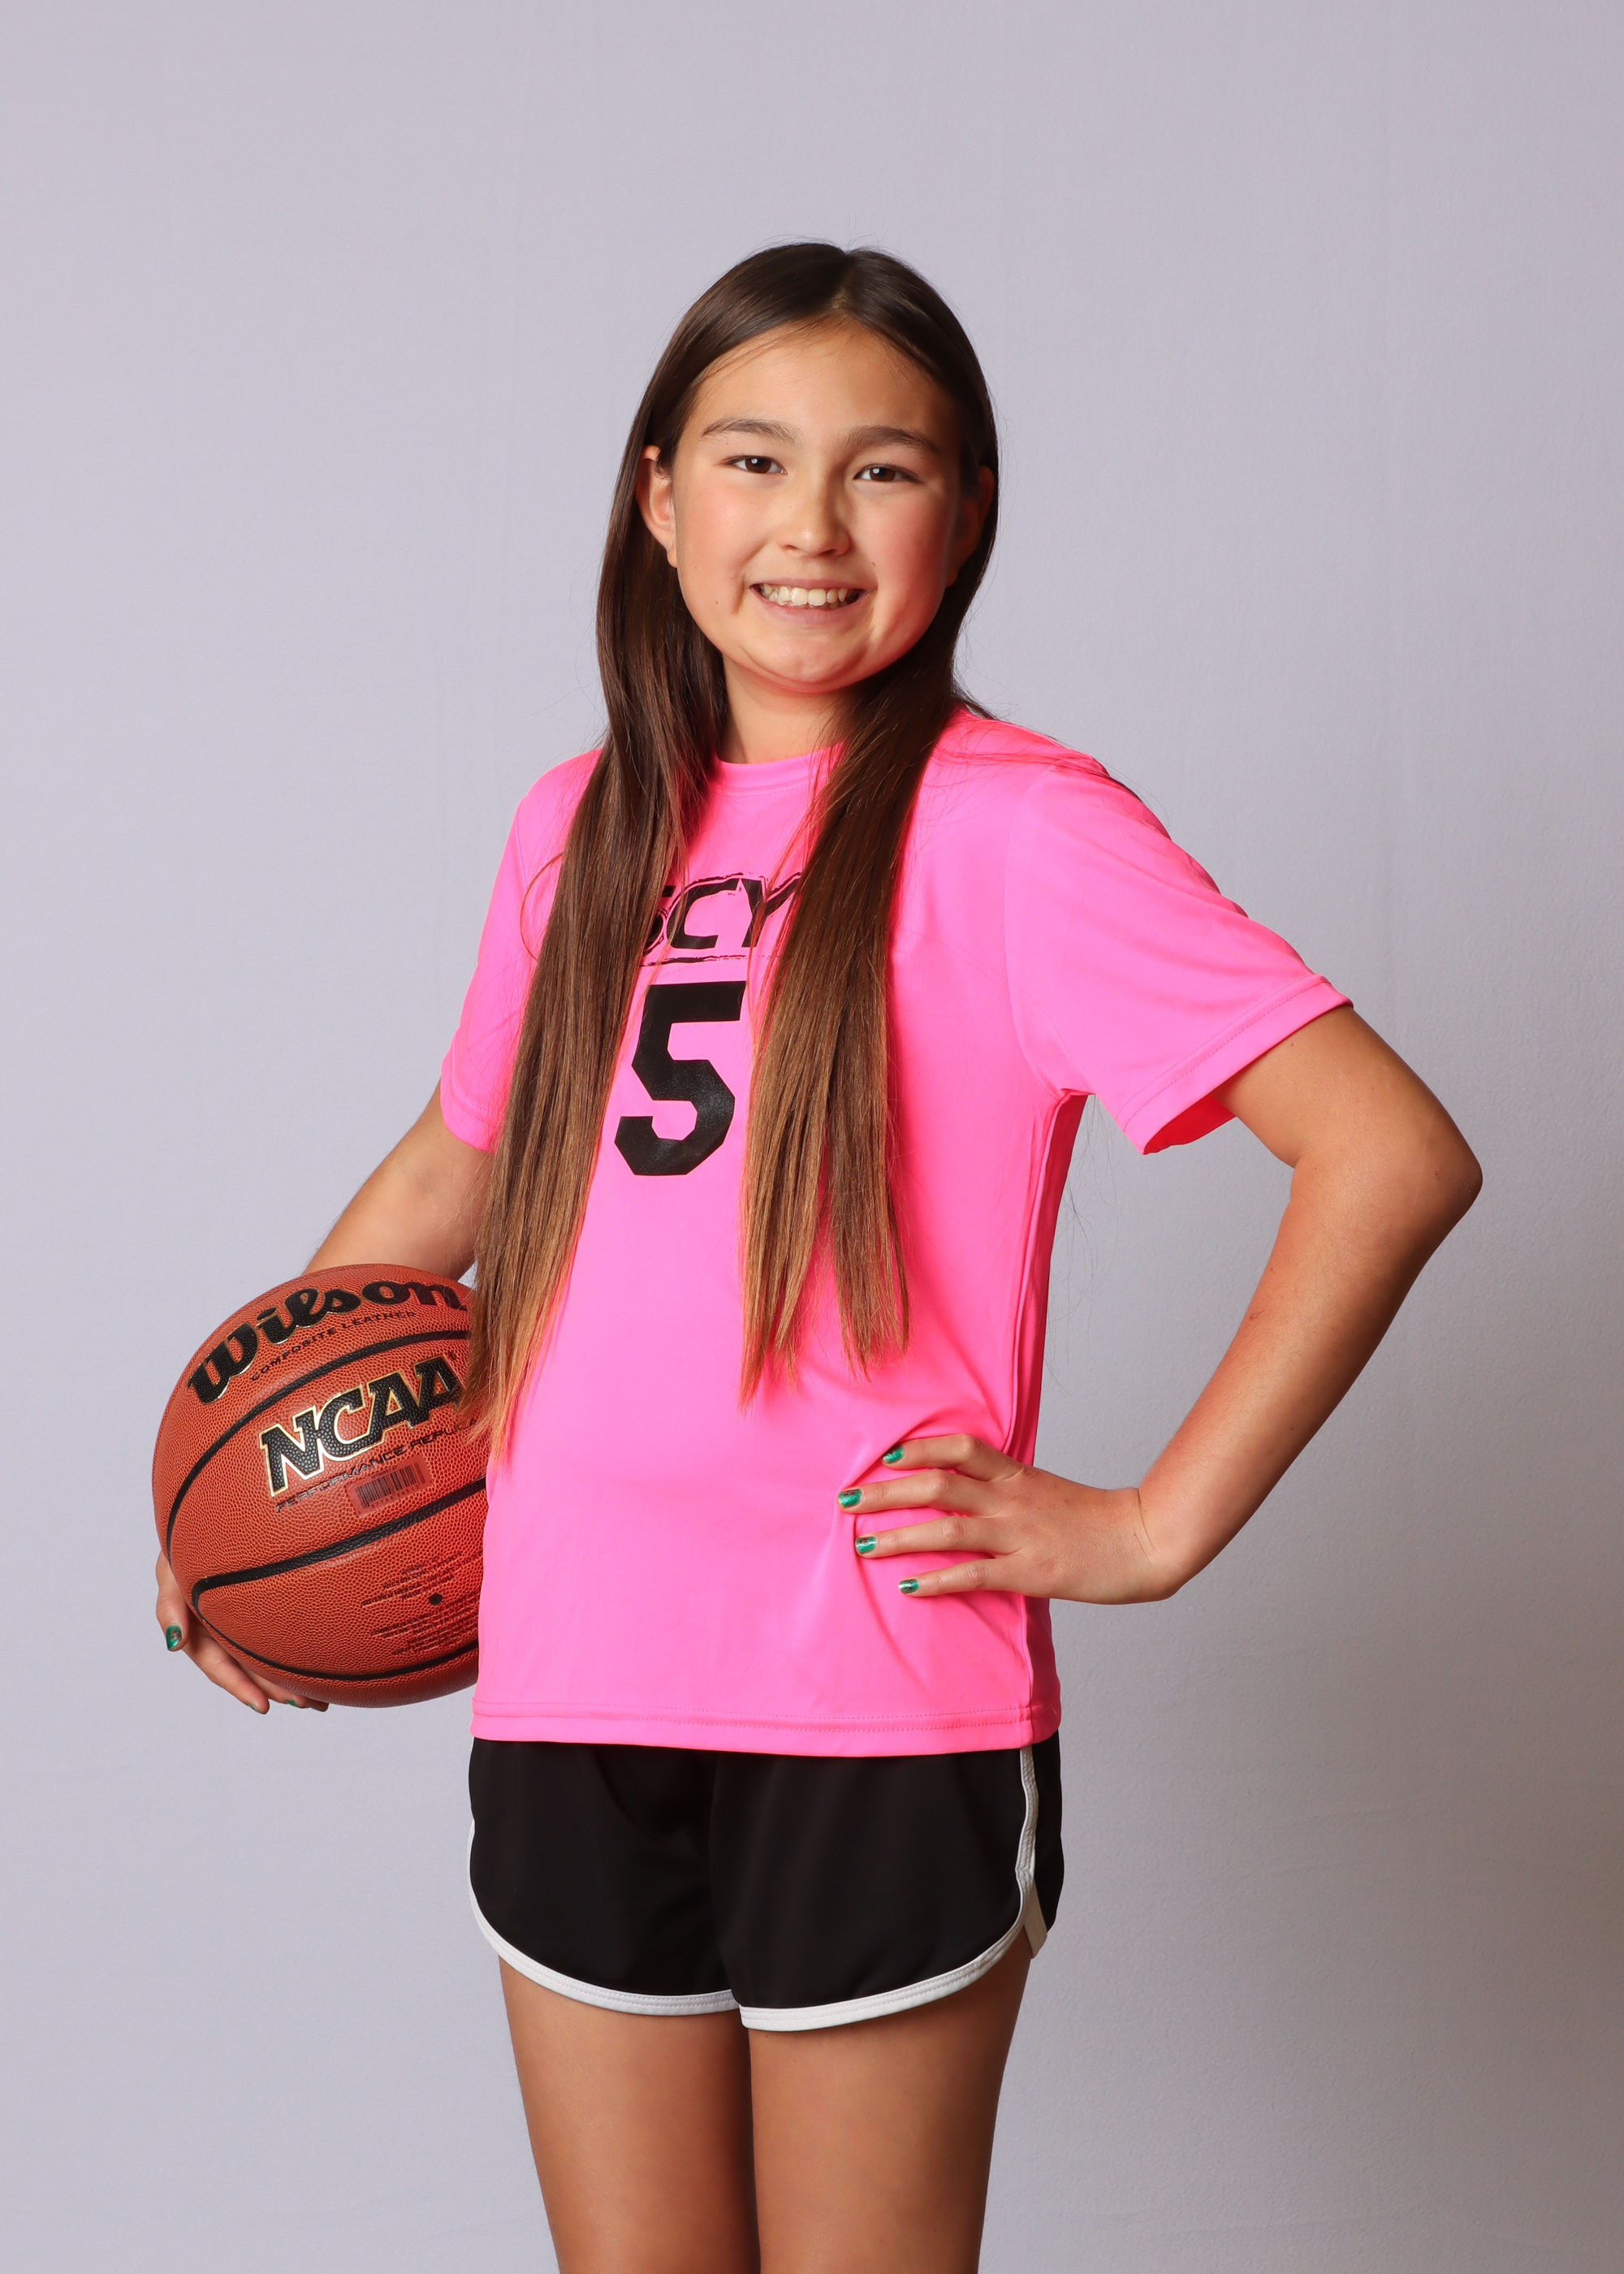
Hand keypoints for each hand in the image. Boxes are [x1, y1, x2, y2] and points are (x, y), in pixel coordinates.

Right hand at [154, 1552, 326, 1712]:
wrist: (209, 1516)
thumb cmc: (184, 1542)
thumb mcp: (169, 1571)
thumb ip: (168, 1606)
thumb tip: (175, 1644)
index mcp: (199, 1631)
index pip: (220, 1666)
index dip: (240, 1687)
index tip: (264, 1707)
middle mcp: (223, 1630)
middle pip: (251, 1667)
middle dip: (277, 1689)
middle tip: (309, 1704)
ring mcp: (245, 1618)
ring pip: (270, 1653)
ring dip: (292, 1676)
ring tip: (322, 1696)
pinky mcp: (267, 1603)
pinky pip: (283, 1628)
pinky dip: (300, 1646)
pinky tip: (323, 1659)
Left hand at [840, 1436, 1180, 1604]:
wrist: (1144, 1540)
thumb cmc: (1096, 1520)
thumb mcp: (1048, 1491)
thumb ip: (1009, 1490)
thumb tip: (970, 1493)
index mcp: (1017, 1475)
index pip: (959, 1448)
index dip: (918, 1449)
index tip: (884, 1458)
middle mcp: (1012, 1499)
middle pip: (938, 1484)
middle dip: (886, 1492)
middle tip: (847, 1500)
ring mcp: (1019, 1535)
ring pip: (947, 1528)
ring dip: (900, 1536)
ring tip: (864, 1544)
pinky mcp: (1030, 1572)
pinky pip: (973, 1575)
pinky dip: (937, 1580)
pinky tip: (908, 1587)